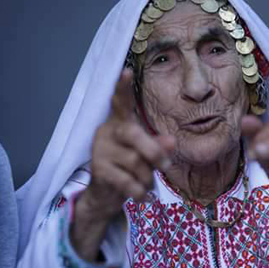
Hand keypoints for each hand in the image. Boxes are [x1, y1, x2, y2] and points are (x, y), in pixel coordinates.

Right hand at [71, 69, 174, 261]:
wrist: (105, 196)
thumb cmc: (130, 169)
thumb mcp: (147, 156)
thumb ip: (159, 146)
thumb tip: (171, 141)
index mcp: (120, 122)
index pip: (120, 101)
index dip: (122, 87)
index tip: (126, 71)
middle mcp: (106, 131)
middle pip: (134, 134)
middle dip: (155, 153)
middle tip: (167, 167)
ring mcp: (99, 149)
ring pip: (135, 161)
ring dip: (147, 178)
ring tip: (146, 185)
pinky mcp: (97, 169)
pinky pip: (127, 181)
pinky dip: (140, 192)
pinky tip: (142, 196)